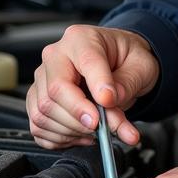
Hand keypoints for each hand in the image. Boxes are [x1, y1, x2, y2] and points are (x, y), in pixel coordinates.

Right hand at [27, 24, 158, 148]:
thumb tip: (110, 103)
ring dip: (71, 130)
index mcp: (81, 39)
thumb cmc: (127, 58)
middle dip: (79, 116)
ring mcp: (43, 78)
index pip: (85, 62)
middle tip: (101, 126)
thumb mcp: (141, 66)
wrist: (120, 60)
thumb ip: (127, 84)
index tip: (109, 103)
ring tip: (96, 131)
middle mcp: (56, 56)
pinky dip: (59, 138)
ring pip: (43, 112)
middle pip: (55, 91)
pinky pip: (38, 127)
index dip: (96, 87)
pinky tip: (81, 134)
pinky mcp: (36, 99)